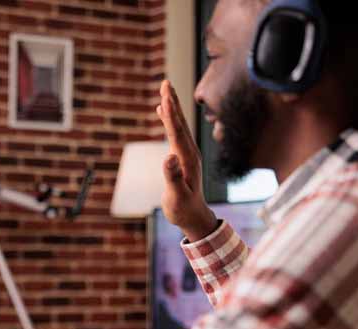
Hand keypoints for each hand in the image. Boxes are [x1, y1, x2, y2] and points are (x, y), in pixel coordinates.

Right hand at [156, 80, 217, 241]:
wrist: (194, 217)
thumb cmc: (183, 209)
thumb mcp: (177, 196)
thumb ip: (173, 177)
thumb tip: (168, 157)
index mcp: (187, 159)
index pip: (177, 132)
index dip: (170, 113)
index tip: (166, 96)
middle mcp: (189, 152)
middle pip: (180, 122)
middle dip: (173, 101)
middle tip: (166, 82)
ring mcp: (186, 153)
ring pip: (178, 125)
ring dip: (171, 107)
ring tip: (165, 90)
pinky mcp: (182, 156)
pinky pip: (174, 132)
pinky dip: (168, 119)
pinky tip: (163, 110)